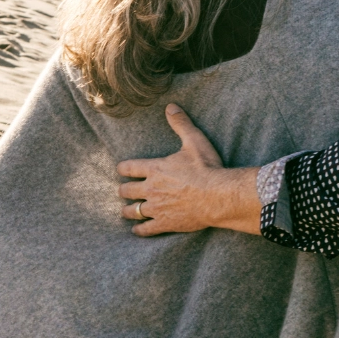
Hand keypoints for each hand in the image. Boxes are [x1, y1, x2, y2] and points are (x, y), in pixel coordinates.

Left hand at [115, 104, 261, 235]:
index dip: (123, 168)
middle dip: (124, 190)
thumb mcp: (194, 141)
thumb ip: (180, 124)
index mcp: (154, 168)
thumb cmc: (206, 168)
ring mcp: (156, 208)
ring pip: (132, 211)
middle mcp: (150, 188)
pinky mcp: (165, 223)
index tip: (121, 170)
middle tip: (123, 191)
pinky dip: (140, 230)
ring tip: (126, 211)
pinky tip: (137, 230)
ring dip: (128, 210)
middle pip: (126, 191)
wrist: (218, 196)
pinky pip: (146, 229)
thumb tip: (170, 106)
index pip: (129, 167)